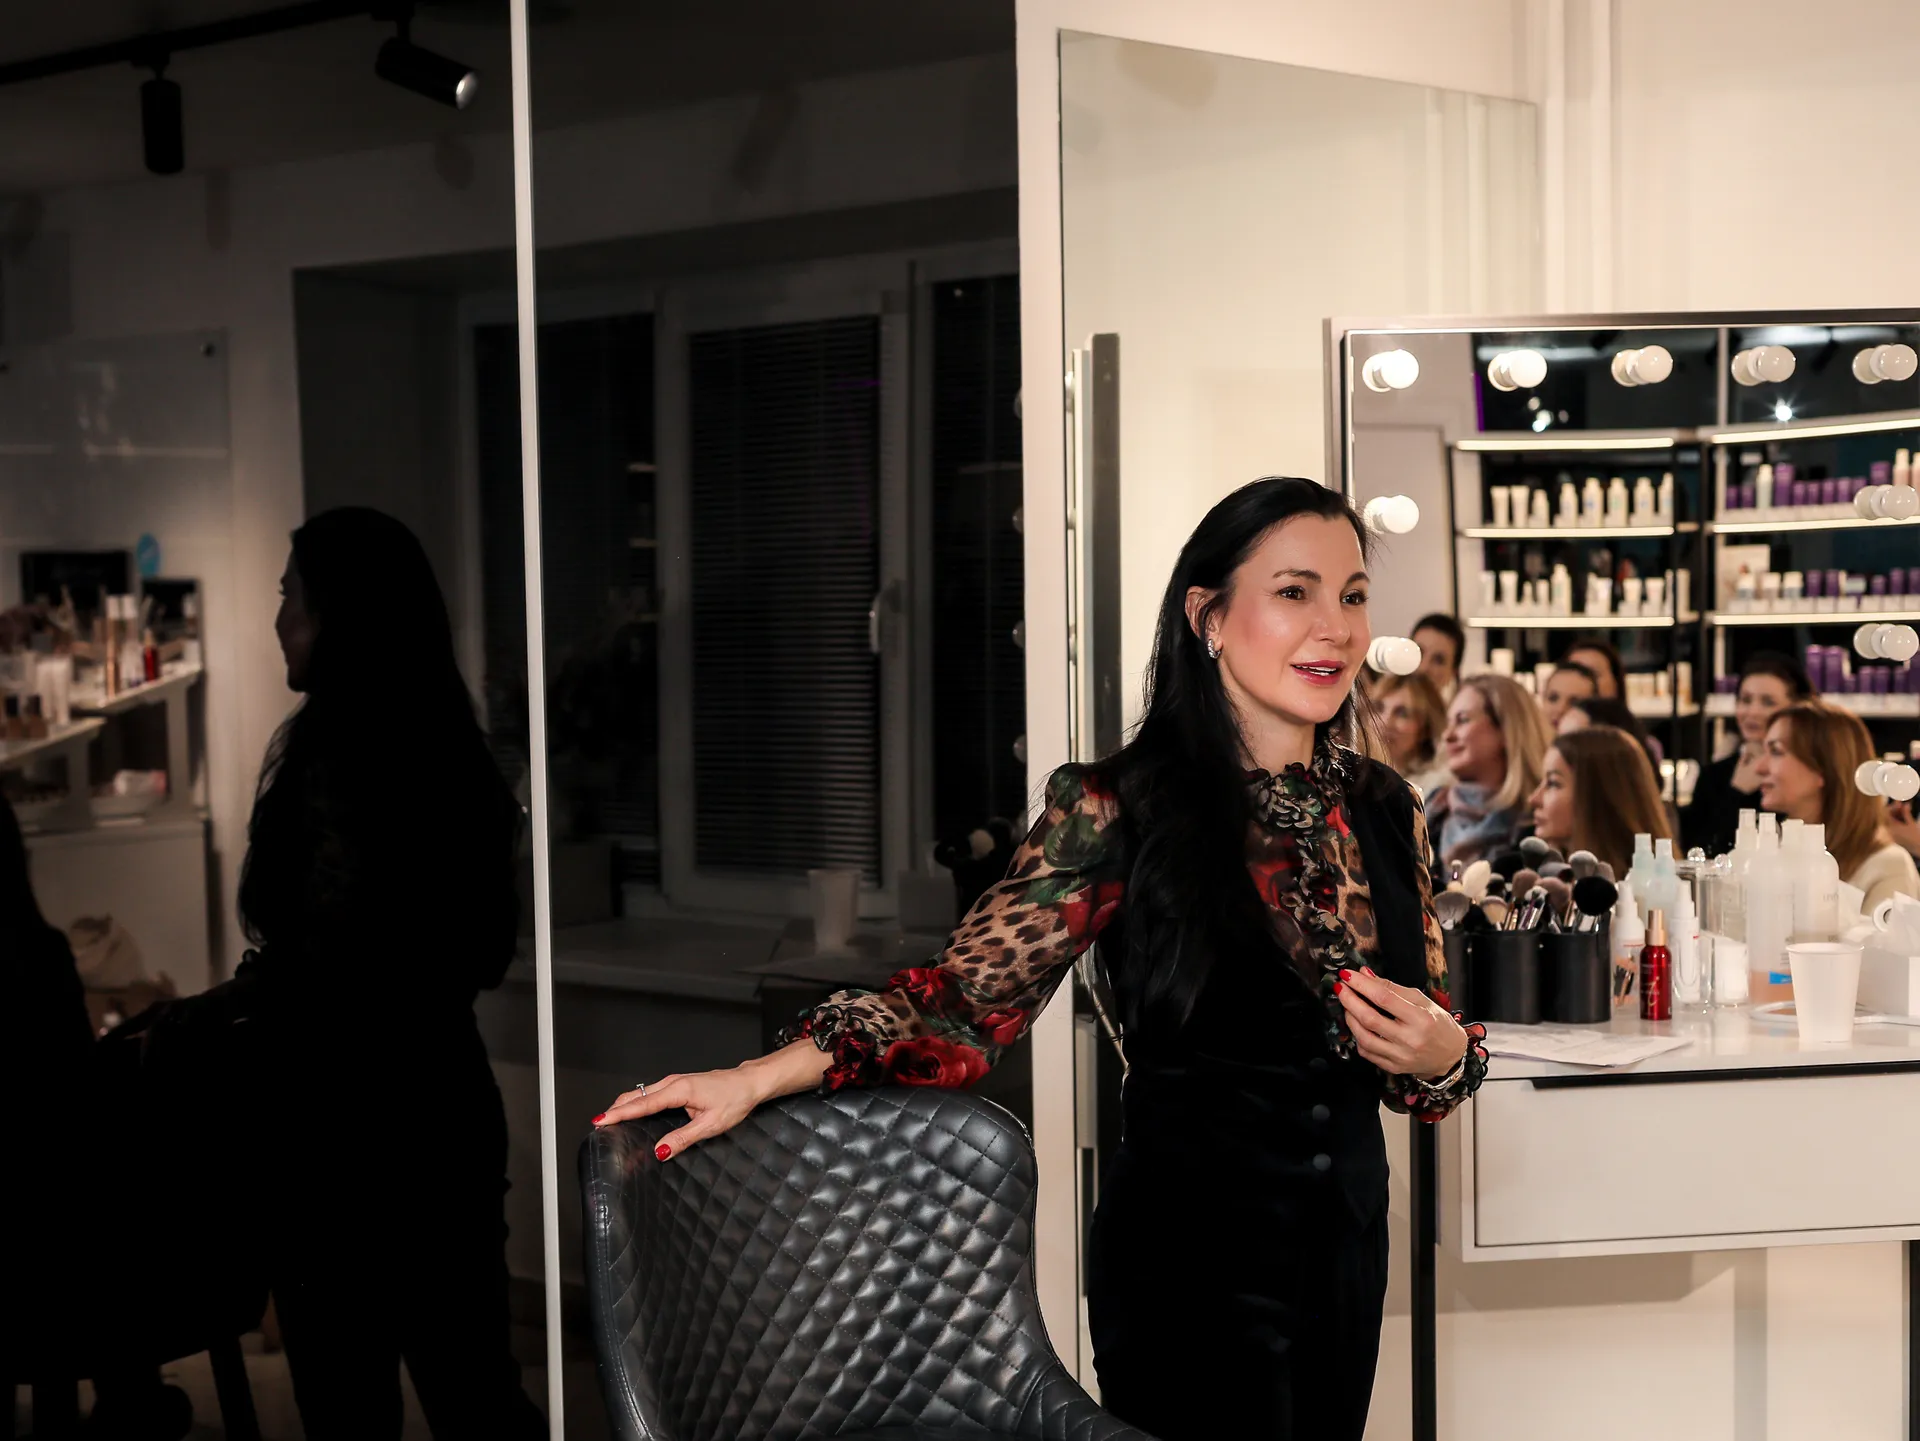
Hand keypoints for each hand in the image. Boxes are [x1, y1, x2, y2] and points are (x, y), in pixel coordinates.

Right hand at [590, 1039, 830, 1160]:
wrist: (749, 1082)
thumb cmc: (735, 1100)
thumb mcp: (711, 1124)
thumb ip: (683, 1138)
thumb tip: (660, 1151)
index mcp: (678, 1090)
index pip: (642, 1104)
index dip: (619, 1113)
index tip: (600, 1121)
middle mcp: (672, 1083)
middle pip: (636, 1096)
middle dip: (615, 1109)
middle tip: (598, 1126)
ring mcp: (674, 1082)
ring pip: (642, 1094)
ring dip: (625, 1106)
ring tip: (609, 1122)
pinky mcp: (677, 1085)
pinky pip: (650, 1094)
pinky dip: (637, 1103)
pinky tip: (632, 1114)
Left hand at [1337, 967, 1465, 1079]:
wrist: (1449, 1055)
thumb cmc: (1437, 1024)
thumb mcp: (1421, 1000)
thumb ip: (1392, 988)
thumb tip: (1366, 974)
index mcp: (1421, 1019)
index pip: (1384, 998)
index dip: (1362, 985)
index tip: (1348, 975)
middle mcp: (1410, 1040)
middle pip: (1370, 1018)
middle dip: (1350, 1000)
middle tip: (1340, 987)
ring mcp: (1401, 1057)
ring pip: (1364, 1037)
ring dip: (1349, 1018)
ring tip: (1347, 1004)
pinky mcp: (1394, 1068)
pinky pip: (1367, 1052)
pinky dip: (1357, 1036)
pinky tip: (1357, 1024)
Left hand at [1888, 801, 1919, 860]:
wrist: (1918, 847)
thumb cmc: (1915, 837)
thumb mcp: (1911, 823)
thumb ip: (1906, 813)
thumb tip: (1905, 805)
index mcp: (1892, 827)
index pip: (1887, 813)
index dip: (1893, 807)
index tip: (1899, 803)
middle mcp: (1889, 830)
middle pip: (1888, 817)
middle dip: (1895, 810)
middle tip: (1902, 805)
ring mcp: (1891, 833)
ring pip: (1891, 820)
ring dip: (1897, 814)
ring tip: (1905, 810)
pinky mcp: (1894, 835)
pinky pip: (1893, 825)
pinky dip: (1897, 820)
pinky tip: (1904, 816)